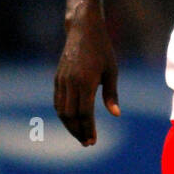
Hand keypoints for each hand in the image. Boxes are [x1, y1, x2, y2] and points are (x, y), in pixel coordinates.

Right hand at [53, 10, 119, 145]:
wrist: (83, 30)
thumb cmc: (102, 50)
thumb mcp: (111, 71)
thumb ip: (112, 94)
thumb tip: (116, 115)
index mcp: (86, 81)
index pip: (85, 113)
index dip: (88, 129)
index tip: (93, 141)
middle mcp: (71, 82)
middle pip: (71, 115)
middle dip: (78, 131)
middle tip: (87, 143)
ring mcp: (62, 80)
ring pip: (62, 110)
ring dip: (70, 125)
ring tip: (80, 135)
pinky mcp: (57, 78)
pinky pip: (58, 101)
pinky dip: (63, 114)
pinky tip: (72, 121)